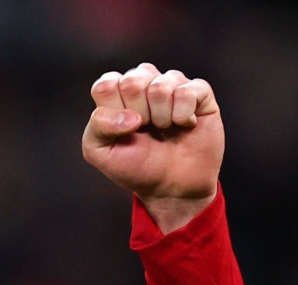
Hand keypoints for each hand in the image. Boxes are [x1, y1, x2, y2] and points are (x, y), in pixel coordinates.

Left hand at [82, 63, 223, 232]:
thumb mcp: (101, 153)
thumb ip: (98, 126)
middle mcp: (144, 81)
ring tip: (165, 130)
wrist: (172, 188)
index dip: (114, 112)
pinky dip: (183, 115)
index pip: (106, 85)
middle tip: (146, 130)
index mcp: (116, 91)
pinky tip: (184, 125)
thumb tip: (132, 116)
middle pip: (132, 82)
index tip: (123, 131)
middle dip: (138, 115)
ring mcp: (171, 84)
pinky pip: (187, 92)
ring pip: (160, 86)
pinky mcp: (199, 92)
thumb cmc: (136, 167)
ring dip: (162, 118)